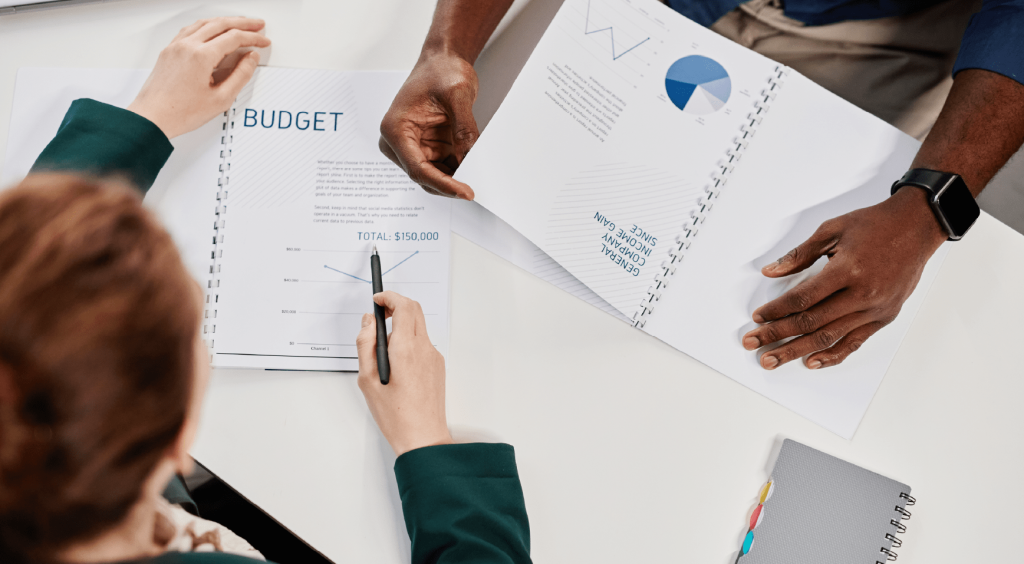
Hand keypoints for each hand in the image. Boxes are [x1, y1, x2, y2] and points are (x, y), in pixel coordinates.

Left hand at [127, 17, 270, 138]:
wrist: (152, 118)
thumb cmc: (180, 112)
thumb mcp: (221, 99)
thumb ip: (240, 75)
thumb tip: (251, 59)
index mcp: (201, 55)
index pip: (234, 38)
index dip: (253, 37)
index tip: (263, 41)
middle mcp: (187, 46)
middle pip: (220, 24)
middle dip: (242, 23)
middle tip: (257, 25)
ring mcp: (176, 46)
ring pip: (204, 23)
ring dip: (224, 21)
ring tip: (238, 23)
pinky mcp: (169, 51)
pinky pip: (190, 29)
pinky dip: (206, 26)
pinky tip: (211, 29)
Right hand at [356, 291, 451, 455]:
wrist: (423, 437)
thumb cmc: (396, 416)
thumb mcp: (367, 380)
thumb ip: (365, 345)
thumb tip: (369, 322)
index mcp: (406, 349)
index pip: (403, 306)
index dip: (389, 297)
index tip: (377, 299)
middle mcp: (424, 349)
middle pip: (414, 310)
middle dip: (396, 305)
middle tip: (379, 314)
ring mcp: (434, 357)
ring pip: (419, 326)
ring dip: (401, 325)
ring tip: (382, 352)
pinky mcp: (437, 366)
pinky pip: (422, 343)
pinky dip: (408, 341)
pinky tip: (395, 365)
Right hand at [378, 53, 477, 199]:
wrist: (443, 60)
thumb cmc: (442, 70)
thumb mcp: (458, 96)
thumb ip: (464, 130)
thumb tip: (469, 158)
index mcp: (395, 129)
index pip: (418, 168)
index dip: (443, 184)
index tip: (464, 192)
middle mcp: (398, 141)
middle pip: (424, 176)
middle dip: (449, 184)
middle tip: (475, 189)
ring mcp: (412, 146)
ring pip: (434, 175)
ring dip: (455, 177)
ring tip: (477, 173)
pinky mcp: (426, 147)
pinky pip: (442, 167)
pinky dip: (457, 169)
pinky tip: (472, 165)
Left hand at [742, 187, 947, 369]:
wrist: (916, 227)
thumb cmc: (875, 225)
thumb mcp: (832, 230)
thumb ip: (799, 255)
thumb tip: (771, 272)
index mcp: (847, 270)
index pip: (802, 299)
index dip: (776, 311)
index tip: (758, 318)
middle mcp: (863, 294)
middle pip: (811, 323)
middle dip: (778, 336)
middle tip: (754, 344)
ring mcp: (875, 309)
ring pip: (830, 337)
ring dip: (797, 351)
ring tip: (773, 359)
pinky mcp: (884, 317)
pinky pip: (854, 342)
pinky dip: (832, 355)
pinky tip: (811, 361)